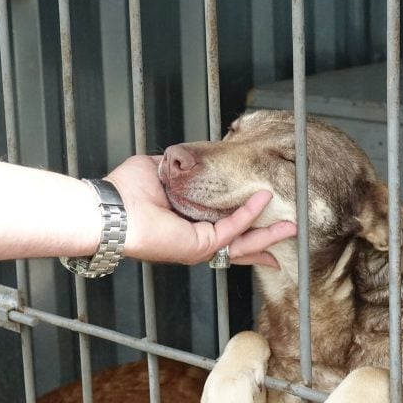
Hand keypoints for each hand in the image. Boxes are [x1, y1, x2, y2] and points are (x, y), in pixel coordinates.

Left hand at [105, 155, 295, 266]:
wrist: (111, 208)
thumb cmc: (124, 191)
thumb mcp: (159, 170)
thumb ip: (180, 167)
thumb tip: (193, 157)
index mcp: (186, 224)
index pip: (223, 229)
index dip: (246, 226)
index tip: (265, 221)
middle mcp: (194, 239)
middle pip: (240, 244)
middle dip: (266, 240)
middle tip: (290, 230)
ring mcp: (198, 245)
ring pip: (242, 242)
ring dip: (268, 234)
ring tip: (292, 225)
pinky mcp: (198, 244)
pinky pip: (231, 230)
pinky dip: (249, 215)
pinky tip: (263, 200)